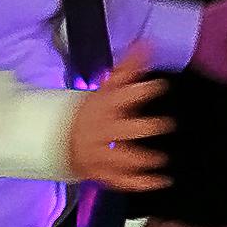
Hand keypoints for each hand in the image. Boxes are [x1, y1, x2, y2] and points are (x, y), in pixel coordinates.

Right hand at [66, 71, 172, 191]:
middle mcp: (102, 131)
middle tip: (167, 124)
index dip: (139, 91)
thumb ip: (129, 68)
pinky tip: (161, 181)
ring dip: (143, 160)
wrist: (60, 139)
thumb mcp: (107, 88)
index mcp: (103, 107)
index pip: (121, 96)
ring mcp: (100, 154)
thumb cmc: (91, 110)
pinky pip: (121, 180)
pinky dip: (141, 183)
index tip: (159, 85)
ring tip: (163, 159)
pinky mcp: (102, 172)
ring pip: (121, 158)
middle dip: (144, 127)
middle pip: (123, 130)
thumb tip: (148, 43)